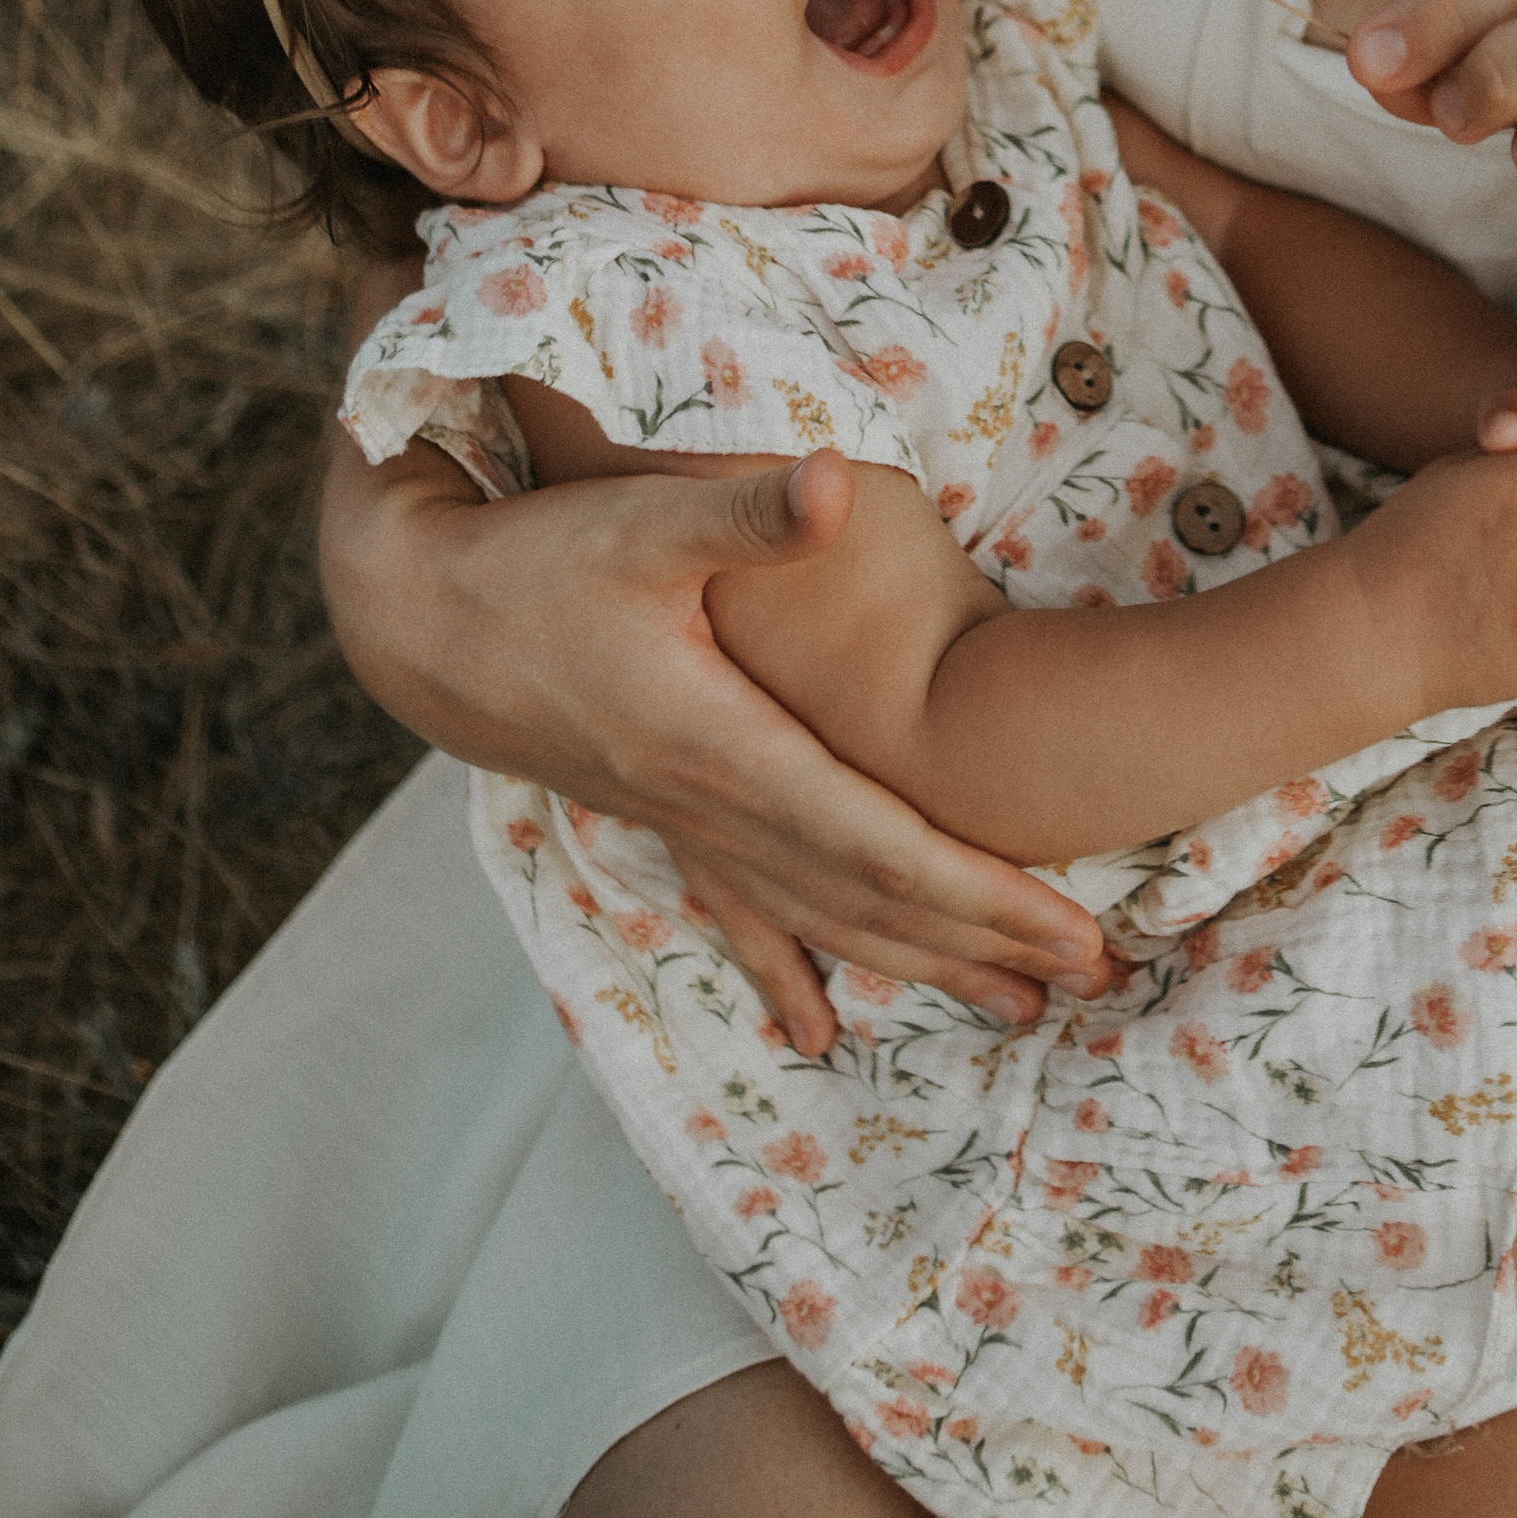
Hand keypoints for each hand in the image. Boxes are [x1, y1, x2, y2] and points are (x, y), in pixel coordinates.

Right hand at [318, 435, 1109, 1056]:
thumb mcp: (637, 522)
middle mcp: (711, 808)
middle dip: (985, 940)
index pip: (878, 841)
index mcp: (722, 748)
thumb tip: (838, 486)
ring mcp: (683, 823)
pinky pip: (741, 915)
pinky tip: (817, 1030)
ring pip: (822, 916)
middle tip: (1098, 976)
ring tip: (1019, 1008)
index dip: (978, 889)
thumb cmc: (532, 561)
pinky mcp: (658, 814)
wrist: (418, 619)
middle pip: (870, 897)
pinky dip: (790, 968)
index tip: (1070, 927)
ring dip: (921, 960)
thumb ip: (744, 514)